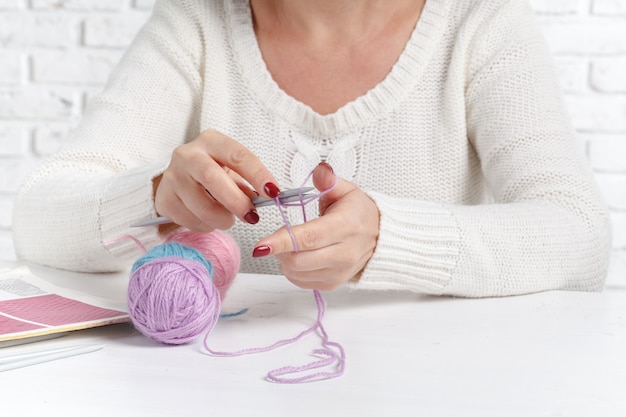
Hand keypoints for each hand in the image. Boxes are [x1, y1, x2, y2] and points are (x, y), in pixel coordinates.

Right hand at [154, 129, 280, 231]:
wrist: (178, 180)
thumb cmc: (212, 174)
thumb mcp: (231, 172)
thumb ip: (248, 184)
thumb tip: (270, 197)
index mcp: (211, 142)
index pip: (238, 155)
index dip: (258, 175)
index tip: (274, 193)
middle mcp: (188, 155)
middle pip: (213, 178)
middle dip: (236, 201)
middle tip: (251, 216)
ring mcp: (172, 176)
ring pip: (201, 205)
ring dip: (221, 219)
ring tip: (227, 219)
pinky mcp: (163, 198)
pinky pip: (189, 219)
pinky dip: (204, 225)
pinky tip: (207, 219)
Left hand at [252, 162, 379, 290]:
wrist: (379, 238)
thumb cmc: (359, 213)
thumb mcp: (346, 190)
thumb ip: (329, 180)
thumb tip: (320, 171)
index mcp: (346, 226)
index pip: (309, 237)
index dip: (282, 242)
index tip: (260, 246)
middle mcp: (344, 252)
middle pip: (299, 260)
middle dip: (278, 249)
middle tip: (277, 236)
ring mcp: (339, 271)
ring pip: (297, 273)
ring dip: (284, 259)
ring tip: (290, 244)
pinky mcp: (333, 283)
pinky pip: (301, 282)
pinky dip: (292, 271)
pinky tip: (298, 256)